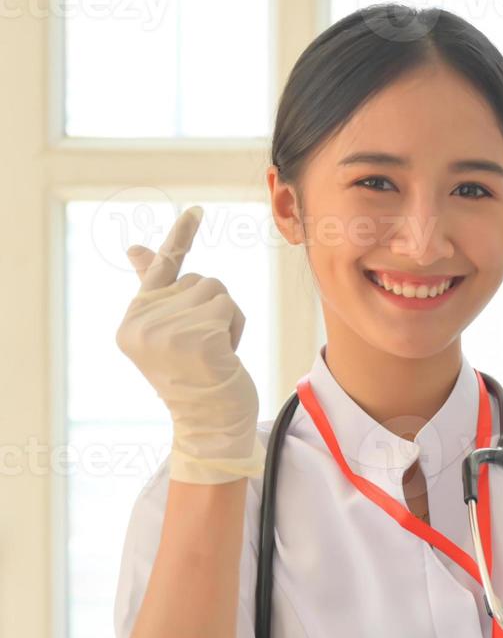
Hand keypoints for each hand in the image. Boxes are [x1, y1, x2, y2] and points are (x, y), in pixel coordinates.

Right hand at [116, 206, 263, 484]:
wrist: (210, 427)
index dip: (180, 237)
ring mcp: (166, 331)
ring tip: (216, 352)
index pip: (158, 268)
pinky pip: (228, 307)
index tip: (196, 210)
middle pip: (200, 280)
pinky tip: (225, 355)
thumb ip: (159, 294)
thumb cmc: (196, 380)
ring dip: (228, 319)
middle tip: (207, 349)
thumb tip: (137, 250)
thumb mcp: (171, 334)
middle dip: (214, 309)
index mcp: (131, 322)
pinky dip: (236, 328)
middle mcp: (141, 323)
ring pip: (217, 291)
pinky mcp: (195, 338)